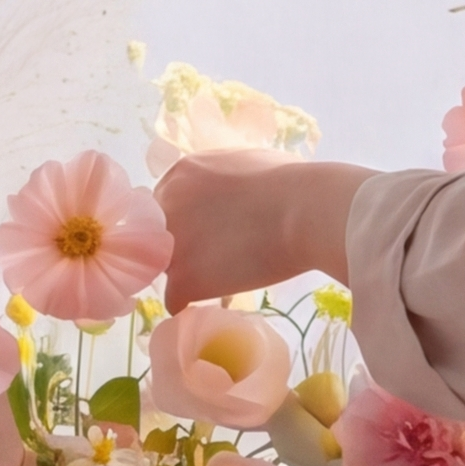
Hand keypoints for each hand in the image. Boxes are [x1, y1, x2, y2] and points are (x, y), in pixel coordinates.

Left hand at [157, 154, 362, 308]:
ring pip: (165, 267)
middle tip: (215, 254)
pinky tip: (212, 298)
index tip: (208, 230)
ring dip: (187, 274)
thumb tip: (232, 189)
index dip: (187, 219)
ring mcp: (173, 244)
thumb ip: (224, 177)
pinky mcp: (184, 279)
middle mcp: (168, 206)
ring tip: (219, 277)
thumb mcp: (246, 162)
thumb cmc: (292, 182)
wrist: (304, 211)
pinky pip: (174, 300)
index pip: (166, 203)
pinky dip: (190, 303)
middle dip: (182, 245)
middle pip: (160, 234)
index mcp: (182, 175)